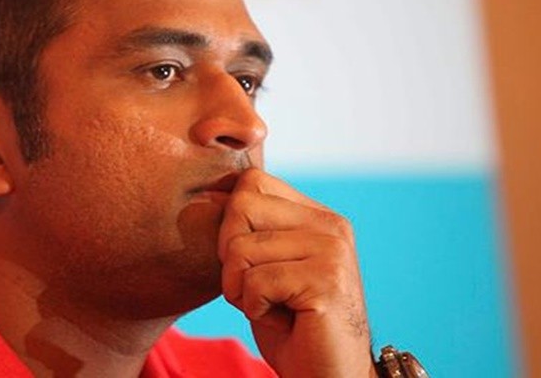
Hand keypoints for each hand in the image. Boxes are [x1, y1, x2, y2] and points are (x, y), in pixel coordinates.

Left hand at [217, 169, 375, 376]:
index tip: (249, 263)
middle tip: (257, 289)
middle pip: (240, 206)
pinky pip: (255, 283)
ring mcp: (332, 250)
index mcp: (317, 215)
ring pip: (240, 249)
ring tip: (272, 307)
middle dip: (230, 257)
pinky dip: (254, 309)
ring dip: (241, 290)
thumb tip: (208, 195)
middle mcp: (330, 224)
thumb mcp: (265, 265)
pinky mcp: (327, 280)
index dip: (231, 224)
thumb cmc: (290, 326)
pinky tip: (283, 321)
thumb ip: (250, 229)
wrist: (328, 377)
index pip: (250, 182)